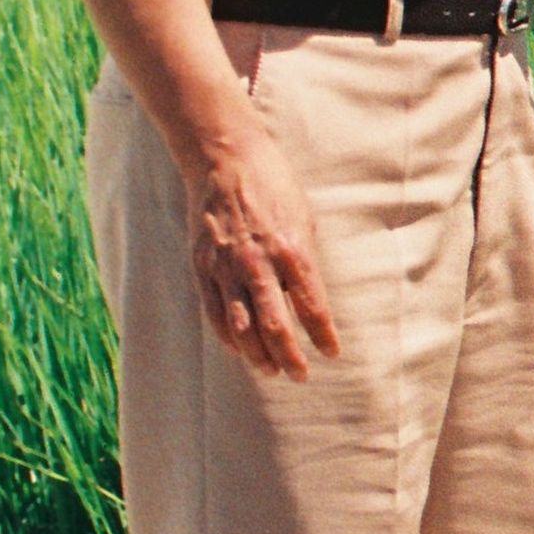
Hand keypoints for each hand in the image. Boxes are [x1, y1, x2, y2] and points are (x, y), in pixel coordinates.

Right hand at [179, 114, 339, 379]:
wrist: (225, 158)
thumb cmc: (274, 186)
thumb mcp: (303, 220)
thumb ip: (304, 261)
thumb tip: (309, 300)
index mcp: (292, 251)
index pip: (312, 307)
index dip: (322, 335)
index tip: (331, 353)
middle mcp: (259, 264)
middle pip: (275, 325)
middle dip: (289, 355)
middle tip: (300, 375)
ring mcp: (226, 266)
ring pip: (241, 326)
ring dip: (256, 354)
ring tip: (270, 370)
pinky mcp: (202, 265)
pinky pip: (214, 311)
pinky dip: (227, 335)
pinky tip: (238, 349)